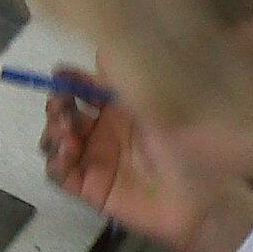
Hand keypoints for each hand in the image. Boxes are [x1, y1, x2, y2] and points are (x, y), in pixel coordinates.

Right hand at [41, 70, 215, 251]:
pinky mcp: (89, 187)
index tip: (61, 76)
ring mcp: (93, 160)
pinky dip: (55, 162)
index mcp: (118, 110)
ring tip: (69, 135)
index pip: (81, 90)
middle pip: (62, 114)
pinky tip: (67, 154)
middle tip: (62, 108)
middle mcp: (102, 133)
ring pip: (54, 141)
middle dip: (56, 107)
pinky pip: (58, 173)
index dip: (68, 82)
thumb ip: (126, 83)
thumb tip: (102, 50)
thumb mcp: (157, 108)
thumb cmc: (184, 150)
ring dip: (53, 133)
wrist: (198, 200)